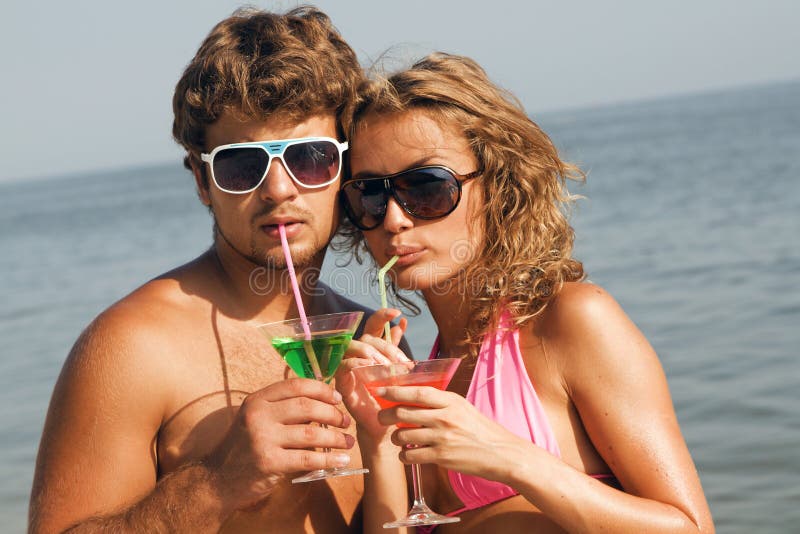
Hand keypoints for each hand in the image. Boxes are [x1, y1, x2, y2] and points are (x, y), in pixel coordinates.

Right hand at [205, 378, 353, 510]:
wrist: (218, 480)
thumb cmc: (244, 447)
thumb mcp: (256, 419)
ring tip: (348, 442)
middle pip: (307, 407)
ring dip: (336, 438)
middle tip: (345, 421)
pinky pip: (308, 459)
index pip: (296, 386)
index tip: (337, 398)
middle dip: (332, 413)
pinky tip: (341, 460)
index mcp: (257, 400)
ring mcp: (263, 439)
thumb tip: (323, 401)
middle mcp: (258, 415)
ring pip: (311, 434)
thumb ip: (282, 409)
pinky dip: (329, 459)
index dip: (321, 390)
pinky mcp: (269, 462)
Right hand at [336, 309, 409, 444]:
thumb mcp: (396, 370)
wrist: (383, 424)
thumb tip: (402, 323)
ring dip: (372, 353)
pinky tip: (370, 367)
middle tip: (402, 362)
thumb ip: (395, 348)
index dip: (382, 316)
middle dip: (386, 347)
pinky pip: (344, 366)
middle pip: (367, 337)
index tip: (397, 314)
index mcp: (370, 349)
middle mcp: (357, 355)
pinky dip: (357, 363)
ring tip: (387, 366)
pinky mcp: (341, 382)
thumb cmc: (388, 396)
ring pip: (353, 347)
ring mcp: (347, 367)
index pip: (373, 325)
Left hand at [376, 385, 530, 482]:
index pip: (417, 392)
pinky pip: (410, 455)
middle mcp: (445, 417)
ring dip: (394, 437)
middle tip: (382, 417)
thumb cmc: (480, 429)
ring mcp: (442, 438)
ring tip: (399, 438)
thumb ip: (440, 402)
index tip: (381, 390)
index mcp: (450, 401)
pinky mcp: (441, 457)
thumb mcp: (462, 407)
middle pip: (403, 412)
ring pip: (402, 435)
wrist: (501, 453)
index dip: (395, 390)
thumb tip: (412, 396)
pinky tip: (407, 453)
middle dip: (386, 415)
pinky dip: (404, 455)